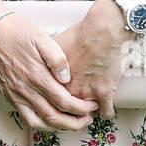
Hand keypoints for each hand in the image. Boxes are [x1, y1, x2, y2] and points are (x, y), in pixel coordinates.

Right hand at [0, 13, 99, 131]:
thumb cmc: (15, 31)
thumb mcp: (41, 37)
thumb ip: (57, 59)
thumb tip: (67, 78)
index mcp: (37, 76)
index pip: (64, 101)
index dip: (81, 108)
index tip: (92, 105)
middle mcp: (26, 90)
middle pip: (54, 117)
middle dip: (74, 123)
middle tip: (87, 120)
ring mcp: (16, 95)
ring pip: (40, 122)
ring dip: (59, 127)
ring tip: (72, 123)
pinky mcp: (9, 95)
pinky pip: (26, 117)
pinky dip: (41, 124)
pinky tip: (50, 119)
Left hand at [53, 0, 128, 119]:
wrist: (102, 30)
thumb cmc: (79, 34)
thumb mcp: (53, 47)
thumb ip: (45, 62)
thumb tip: (39, 67)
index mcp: (54, 80)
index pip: (49, 102)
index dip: (54, 104)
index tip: (59, 104)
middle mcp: (69, 90)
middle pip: (65, 113)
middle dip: (70, 115)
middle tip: (74, 112)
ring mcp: (87, 93)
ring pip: (85, 115)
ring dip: (87, 114)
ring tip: (89, 111)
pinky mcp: (105, 92)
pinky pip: (106, 113)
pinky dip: (107, 112)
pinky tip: (105, 108)